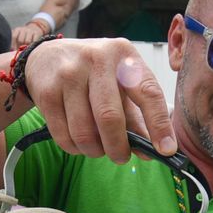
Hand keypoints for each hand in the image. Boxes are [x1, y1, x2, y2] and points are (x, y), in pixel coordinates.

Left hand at [10, 21, 47, 48]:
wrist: (35, 28)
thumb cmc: (24, 36)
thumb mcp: (18, 37)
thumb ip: (14, 43)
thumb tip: (11, 51)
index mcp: (17, 30)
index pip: (14, 36)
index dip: (13, 44)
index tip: (13, 50)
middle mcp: (24, 29)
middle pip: (20, 40)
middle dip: (20, 46)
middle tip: (21, 49)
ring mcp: (30, 31)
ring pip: (27, 41)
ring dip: (27, 46)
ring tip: (26, 48)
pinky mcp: (37, 33)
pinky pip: (34, 41)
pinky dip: (32, 45)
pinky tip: (31, 46)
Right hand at [22, 38, 175, 161]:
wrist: (46, 57)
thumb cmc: (93, 73)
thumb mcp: (119, 84)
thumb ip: (136, 116)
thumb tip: (151, 152)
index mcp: (124, 55)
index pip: (148, 92)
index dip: (159, 124)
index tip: (166, 150)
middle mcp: (97, 59)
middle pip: (110, 117)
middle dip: (118, 147)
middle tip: (121, 157)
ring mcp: (69, 73)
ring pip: (84, 131)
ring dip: (94, 150)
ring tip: (98, 149)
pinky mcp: (47, 90)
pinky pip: (63, 134)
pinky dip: (75, 148)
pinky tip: (79, 143)